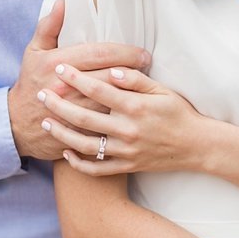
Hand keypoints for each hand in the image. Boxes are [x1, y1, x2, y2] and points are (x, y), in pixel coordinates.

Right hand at [8, 0, 151, 158]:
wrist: (17, 125)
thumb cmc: (30, 83)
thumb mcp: (33, 52)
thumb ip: (48, 27)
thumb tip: (62, 2)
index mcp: (56, 64)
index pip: (99, 54)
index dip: (125, 52)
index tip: (141, 53)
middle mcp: (66, 88)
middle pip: (110, 76)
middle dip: (133, 69)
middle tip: (147, 64)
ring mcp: (73, 112)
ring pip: (112, 101)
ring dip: (131, 92)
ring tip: (145, 84)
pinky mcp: (78, 131)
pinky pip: (107, 123)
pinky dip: (122, 115)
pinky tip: (133, 108)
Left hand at [37, 64, 204, 174]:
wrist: (196, 146)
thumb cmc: (179, 113)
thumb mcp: (162, 90)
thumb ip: (135, 79)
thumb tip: (110, 69)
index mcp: (135, 107)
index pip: (98, 90)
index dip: (75, 78)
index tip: (59, 69)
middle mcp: (127, 130)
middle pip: (83, 117)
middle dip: (58, 104)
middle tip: (41, 94)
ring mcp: (125, 151)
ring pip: (84, 144)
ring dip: (61, 133)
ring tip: (46, 121)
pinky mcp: (127, 166)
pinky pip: (97, 168)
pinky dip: (78, 163)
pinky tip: (65, 152)